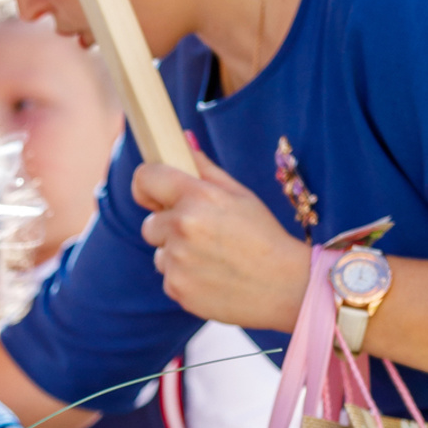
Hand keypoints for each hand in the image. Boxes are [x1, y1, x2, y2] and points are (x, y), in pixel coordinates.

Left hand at [133, 149, 311, 332]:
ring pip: (159, 252)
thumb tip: (182, 139)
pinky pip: (168, 276)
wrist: (282, 285)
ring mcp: (176, 261)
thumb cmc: (262, 235)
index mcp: (198, 197)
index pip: (146, 178)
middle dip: (168, 226)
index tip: (151, 192)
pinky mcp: (175, 288)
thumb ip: (205, 169)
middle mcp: (182, 227)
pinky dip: (183, 276)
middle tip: (202, 232)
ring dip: (176, 253)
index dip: (145, 184)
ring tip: (212, 255)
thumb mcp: (239, 194)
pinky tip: (211, 274)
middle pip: (149, 223)